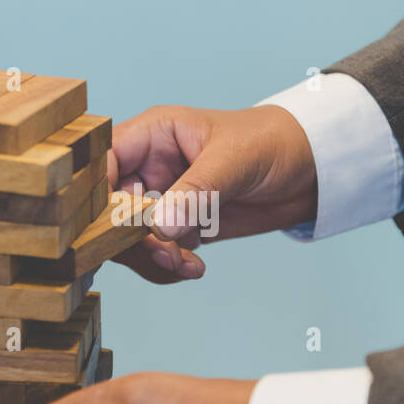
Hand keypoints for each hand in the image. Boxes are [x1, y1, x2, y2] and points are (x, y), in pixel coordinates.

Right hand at [107, 103, 316, 282]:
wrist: (308, 171)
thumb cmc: (270, 143)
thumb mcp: (234, 160)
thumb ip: (196, 191)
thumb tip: (161, 226)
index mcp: (152, 135)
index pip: (103, 162)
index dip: (95, 195)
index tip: (110, 226)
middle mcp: (149, 167)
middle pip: (110, 208)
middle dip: (129, 238)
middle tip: (164, 254)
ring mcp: (163, 199)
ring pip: (129, 237)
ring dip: (151, 258)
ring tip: (184, 265)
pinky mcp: (180, 227)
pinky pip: (156, 253)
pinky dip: (169, 267)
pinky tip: (194, 268)